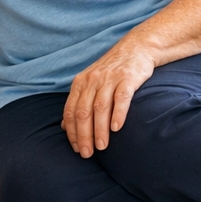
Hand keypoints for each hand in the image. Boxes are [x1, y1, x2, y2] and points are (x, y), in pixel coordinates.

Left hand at [63, 42, 155, 157]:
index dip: (72, 131)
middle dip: (83, 135)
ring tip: (102, 146)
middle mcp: (92, 81)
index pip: (71, 111)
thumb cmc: (112, 71)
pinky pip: (121, 98)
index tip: (75, 148)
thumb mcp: (90, 83)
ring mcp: (109, 79)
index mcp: (80, 83)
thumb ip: (78, 103)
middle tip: (86, 153)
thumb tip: (64, 126)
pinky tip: (117, 128)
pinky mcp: (128, 78)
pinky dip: (118, 113)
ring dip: (100, 129)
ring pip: (100, 107)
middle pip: (83, 111)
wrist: (136, 48)